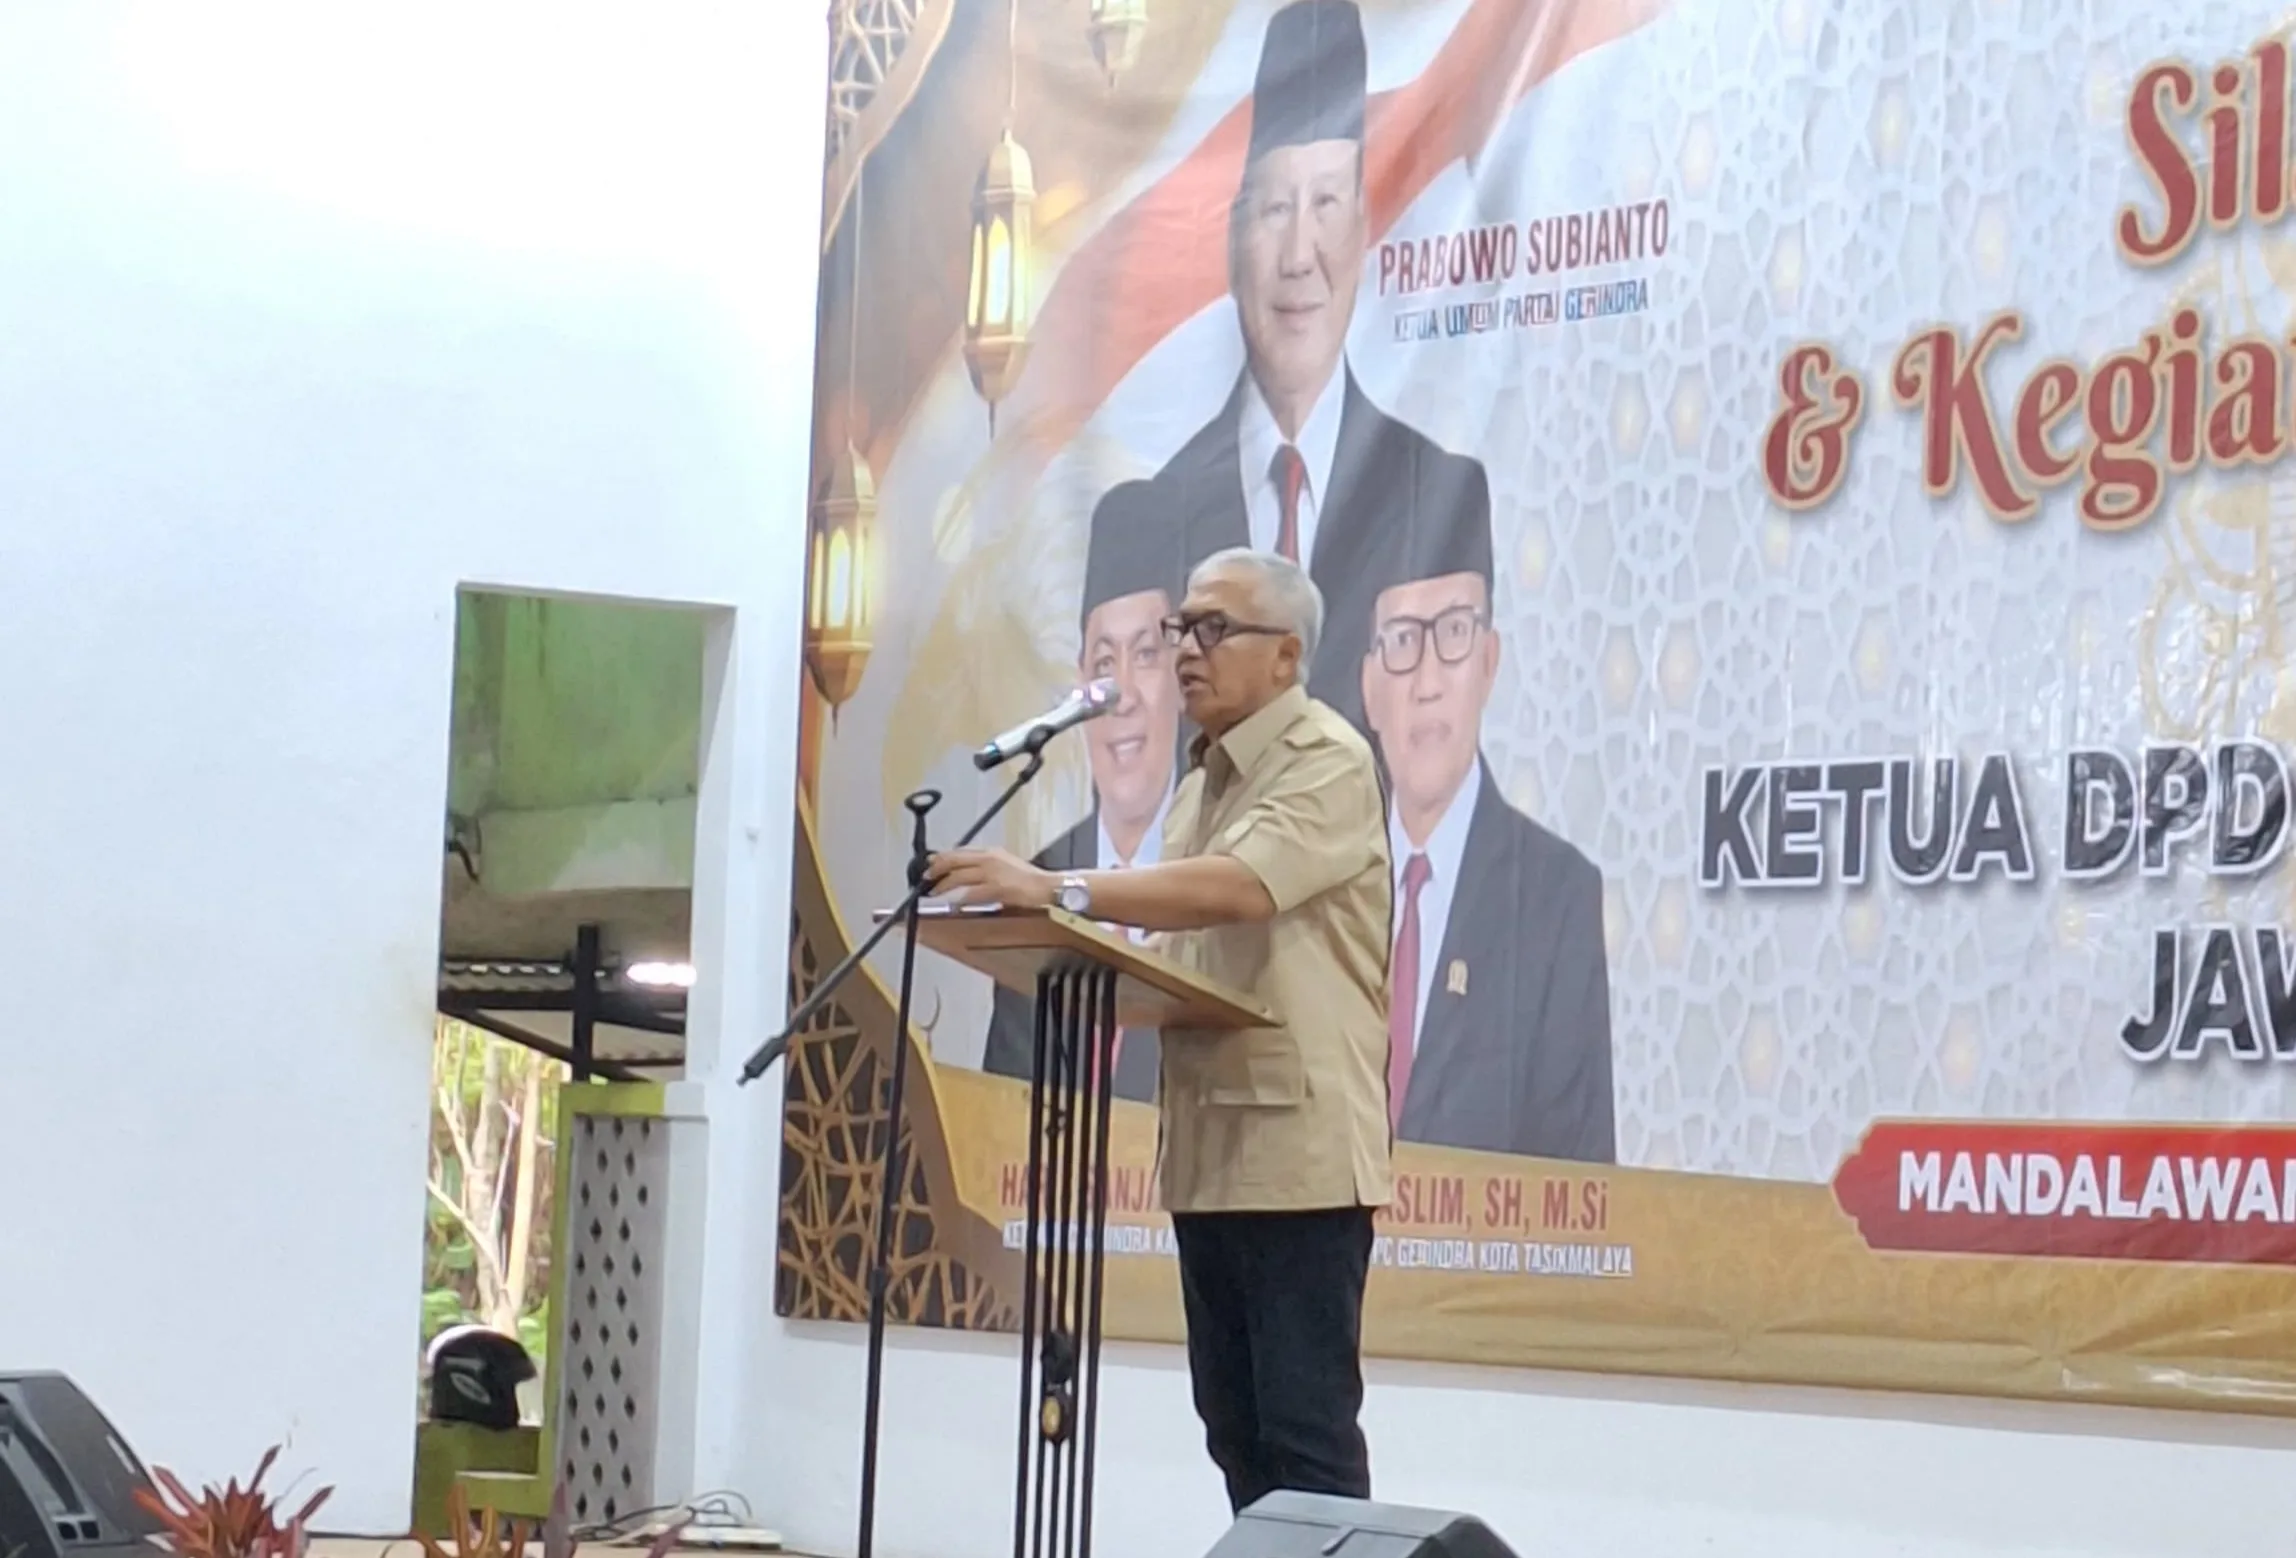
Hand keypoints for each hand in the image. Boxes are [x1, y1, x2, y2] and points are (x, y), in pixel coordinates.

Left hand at [924, 847, 1055, 909]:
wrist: (1047, 887)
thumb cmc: (1030, 879)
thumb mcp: (1006, 864)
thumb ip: (987, 866)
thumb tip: (970, 874)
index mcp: (992, 852)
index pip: (961, 851)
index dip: (943, 857)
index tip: (932, 863)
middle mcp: (989, 859)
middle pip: (955, 860)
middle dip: (937, 868)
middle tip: (926, 876)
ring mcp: (992, 873)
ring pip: (959, 876)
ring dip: (943, 885)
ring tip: (934, 891)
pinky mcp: (997, 888)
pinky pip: (972, 893)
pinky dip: (960, 898)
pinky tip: (953, 903)